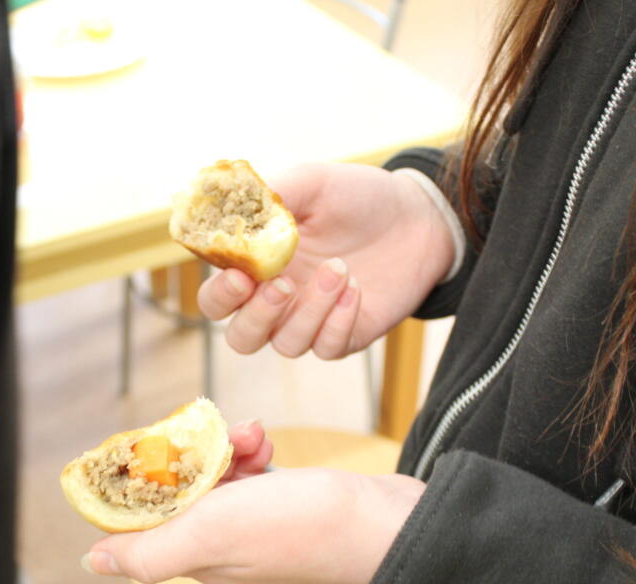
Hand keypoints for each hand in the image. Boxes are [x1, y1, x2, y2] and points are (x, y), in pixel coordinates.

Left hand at [81, 465, 425, 583]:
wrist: (382, 521)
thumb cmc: (300, 527)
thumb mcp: (212, 533)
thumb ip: (150, 549)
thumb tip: (92, 562)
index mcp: (196, 559)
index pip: (144, 519)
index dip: (143, 482)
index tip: (156, 452)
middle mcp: (219, 548)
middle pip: (179, 492)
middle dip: (191, 456)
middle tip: (219, 439)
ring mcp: (253, 527)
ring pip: (214, 475)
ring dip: (226, 447)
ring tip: (254, 437)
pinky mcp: (282, 506)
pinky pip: (249, 472)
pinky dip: (252, 451)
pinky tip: (268, 441)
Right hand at [197, 162, 457, 359]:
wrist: (417, 216)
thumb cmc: (357, 197)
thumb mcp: (313, 183)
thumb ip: (273, 196)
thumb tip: (236, 207)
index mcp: (258, 267)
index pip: (217, 298)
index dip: (221, 294)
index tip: (239, 275)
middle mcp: (277, 301)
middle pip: (241, 338)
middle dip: (256, 317)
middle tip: (282, 286)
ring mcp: (310, 321)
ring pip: (286, 344)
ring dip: (310, 310)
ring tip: (340, 268)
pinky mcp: (344, 336)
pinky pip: (327, 348)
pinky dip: (338, 322)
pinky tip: (357, 288)